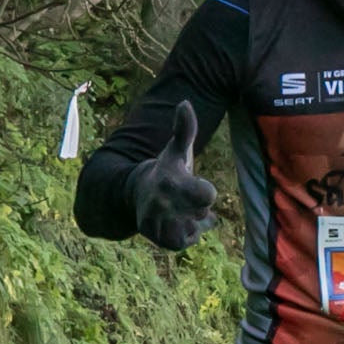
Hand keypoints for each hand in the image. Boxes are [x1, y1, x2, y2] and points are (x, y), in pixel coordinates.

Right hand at [130, 100, 218, 250]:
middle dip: (199, 205)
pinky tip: (176, 220)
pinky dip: (190, 232)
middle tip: (182, 196)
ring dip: (195, 219)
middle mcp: (162, 205)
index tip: (192, 183)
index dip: (206, 190)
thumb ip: (184, 129)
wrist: (136, 195)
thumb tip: (185, 102)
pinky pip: (191, 239)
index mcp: (170, 181)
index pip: (208, 195)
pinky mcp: (162, 241)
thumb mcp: (176, 150)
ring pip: (199, 227)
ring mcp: (160, 225)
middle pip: (204, 213)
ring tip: (178, 207)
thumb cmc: (167, 170)